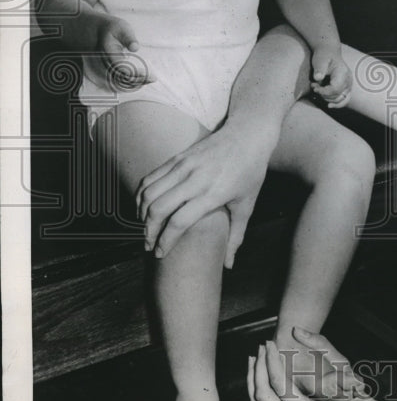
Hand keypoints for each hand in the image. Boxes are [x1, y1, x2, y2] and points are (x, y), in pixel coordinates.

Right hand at [86, 15, 153, 90]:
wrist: (101, 30)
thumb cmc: (113, 28)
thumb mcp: (121, 28)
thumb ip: (128, 37)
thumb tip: (135, 47)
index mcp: (109, 54)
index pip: (121, 69)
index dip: (133, 73)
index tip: (146, 73)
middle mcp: (108, 63)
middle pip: (123, 77)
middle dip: (138, 80)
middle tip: (153, 78)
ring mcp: (111, 66)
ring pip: (123, 79)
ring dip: (138, 81)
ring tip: (152, 80)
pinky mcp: (115, 67)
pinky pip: (124, 77)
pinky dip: (135, 79)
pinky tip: (146, 78)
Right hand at [136, 122, 276, 263]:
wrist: (248, 135)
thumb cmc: (250, 172)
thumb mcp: (247, 206)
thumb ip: (236, 237)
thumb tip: (228, 265)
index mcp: (213, 193)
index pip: (179, 222)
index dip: (165, 241)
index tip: (160, 254)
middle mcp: (195, 178)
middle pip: (158, 208)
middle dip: (148, 231)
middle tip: (148, 244)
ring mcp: (184, 165)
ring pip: (149, 192)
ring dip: (142, 213)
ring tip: (145, 227)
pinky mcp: (178, 156)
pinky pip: (151, 177)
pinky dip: (142, 194)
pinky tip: (144, 207)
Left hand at [248, 331, 389, 400]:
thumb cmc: (357, 395)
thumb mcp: (345, 367)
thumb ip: (321, 345)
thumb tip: (295, 330)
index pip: (277, 384)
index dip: (270, 360)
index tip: (269, 343)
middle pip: (262, 396)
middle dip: (257, 368)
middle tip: (261, 348)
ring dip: (254, 380)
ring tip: (254, 359)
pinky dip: (259, 393)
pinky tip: (260, 376)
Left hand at [310, 47, 351, 108]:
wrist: (328, 52)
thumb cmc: (324, 56)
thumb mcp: (320, 60)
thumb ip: (319, 69)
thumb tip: (318, 78)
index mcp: (343, 73)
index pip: (335, 89)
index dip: (324, 92)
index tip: (314, 88)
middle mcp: (348, 80)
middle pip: (337, 96)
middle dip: (324, 94)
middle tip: (314, 87)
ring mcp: (349, 85)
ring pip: (341, 100)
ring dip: (327, 98)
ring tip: (319, 90)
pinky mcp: (346, 88)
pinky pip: (344, 100)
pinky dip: (337, 104)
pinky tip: (329, 105)